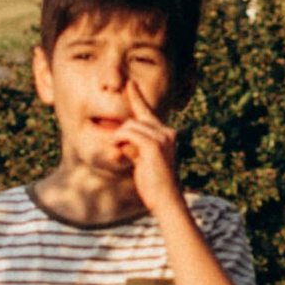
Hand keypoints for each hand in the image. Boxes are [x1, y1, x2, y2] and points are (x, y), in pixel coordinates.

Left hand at [113, 92, 183, 218]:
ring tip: (124, 158)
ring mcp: (162, 137)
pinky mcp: (154, 145)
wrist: (167, 200)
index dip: (137, 97)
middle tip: (117, 149)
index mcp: (166, 134)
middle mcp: (167, 132)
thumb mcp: (143, 160)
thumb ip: (134, 146)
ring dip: (120, 141)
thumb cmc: (154, 185)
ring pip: (129, 127)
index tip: (129, 84)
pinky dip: (121, 143)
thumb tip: (119, 137)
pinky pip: (128, 134)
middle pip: (134, 121)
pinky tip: (123, 155)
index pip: (147, 112)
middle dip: (121, 134)